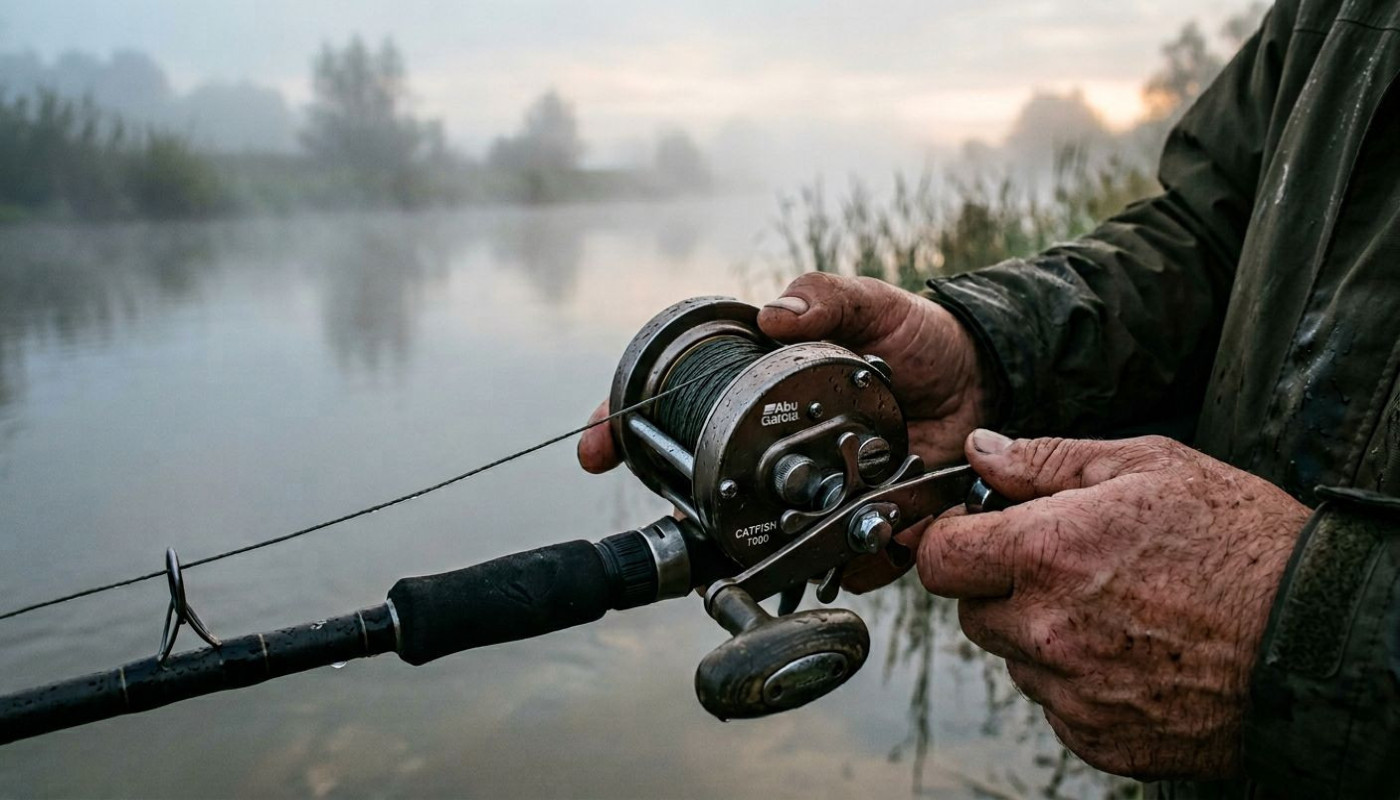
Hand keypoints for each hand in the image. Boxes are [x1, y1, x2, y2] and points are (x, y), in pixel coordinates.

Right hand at [577, 272, 995, 590]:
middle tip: (679, 514)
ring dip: (760, 548)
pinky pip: (843, 561)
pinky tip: (850, 561)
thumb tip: (772, 313)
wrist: (988, 381)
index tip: (597, 449)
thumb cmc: (920, 339)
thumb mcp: (875, 304)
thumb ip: (827, 298)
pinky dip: (846, 570)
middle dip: (687, 507)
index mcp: (763, 393)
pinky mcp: (863, 528)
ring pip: (766, 536)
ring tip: (773, 546)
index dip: (628, 430)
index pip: (678, 410)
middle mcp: (777, 449)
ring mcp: (815, 491)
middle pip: (707, 485)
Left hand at [914, 431, 1309, 778]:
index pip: (939, 557)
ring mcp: (1071, 693)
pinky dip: (1077, 682)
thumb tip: (981, 452)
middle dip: (1001, 586)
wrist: (1315, 634)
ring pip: (1015, 659)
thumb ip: (1047, 460)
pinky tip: (1132, 653)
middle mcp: (1046, 630)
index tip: (979, 531)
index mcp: (1046, 553)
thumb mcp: (1148, 465)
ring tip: (1114, 609)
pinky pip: (1056, 706)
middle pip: (971, 611)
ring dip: (1040, 635)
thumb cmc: (1241, 541)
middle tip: (1065, 567)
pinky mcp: (1100, 738)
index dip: (953, 538)